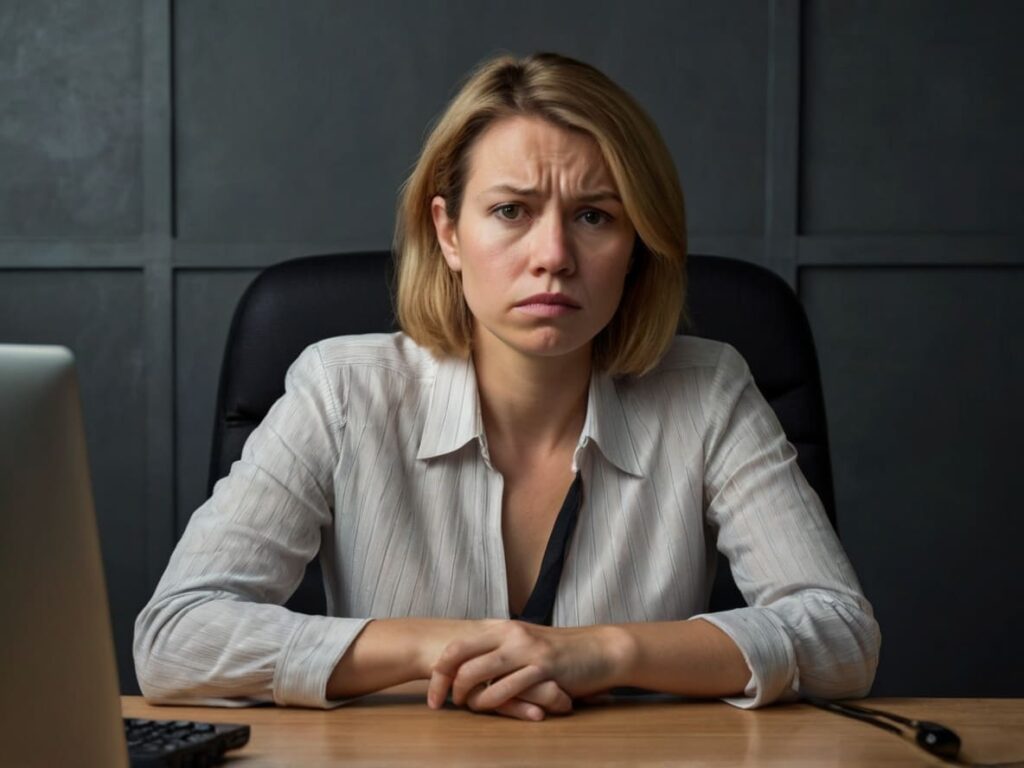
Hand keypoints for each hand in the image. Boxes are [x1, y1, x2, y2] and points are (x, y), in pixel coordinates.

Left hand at [426, 620, 627, 719]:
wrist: (600, 651)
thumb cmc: (559, 653)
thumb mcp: (524, 645)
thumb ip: (497, 652)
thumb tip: (466, 670)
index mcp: (501, 628)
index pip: (456, 646)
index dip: (438, 671)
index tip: (433, 694)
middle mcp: (509, 634)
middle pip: (458, 656)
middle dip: (443, 683)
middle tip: (442, 704)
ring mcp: (525, 650)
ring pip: (476, 673)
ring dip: (467, 697)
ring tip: (471, 707)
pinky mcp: (542, 668)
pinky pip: (506, 688)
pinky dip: (494, 703)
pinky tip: (495, 709)